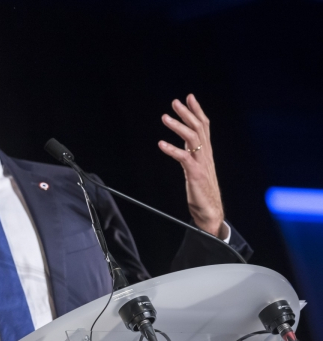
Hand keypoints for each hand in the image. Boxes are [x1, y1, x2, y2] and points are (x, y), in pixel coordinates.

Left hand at [158, 94, 227, 238]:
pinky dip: (172, 149)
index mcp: (206, 152)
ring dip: (178, 126)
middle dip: (187, 113)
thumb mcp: (196, 168)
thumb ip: (191, 153)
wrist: (210, 212)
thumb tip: (185, 142)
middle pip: (199, 128)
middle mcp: (205, 155)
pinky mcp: (196, 174)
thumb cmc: (201, 191)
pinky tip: (161, 144)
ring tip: (164, 117)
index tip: (189, 97)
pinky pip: (184, 158)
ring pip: (193, 138)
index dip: (197, 111)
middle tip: (175, 102)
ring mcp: (201, 163)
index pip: (204, 126)